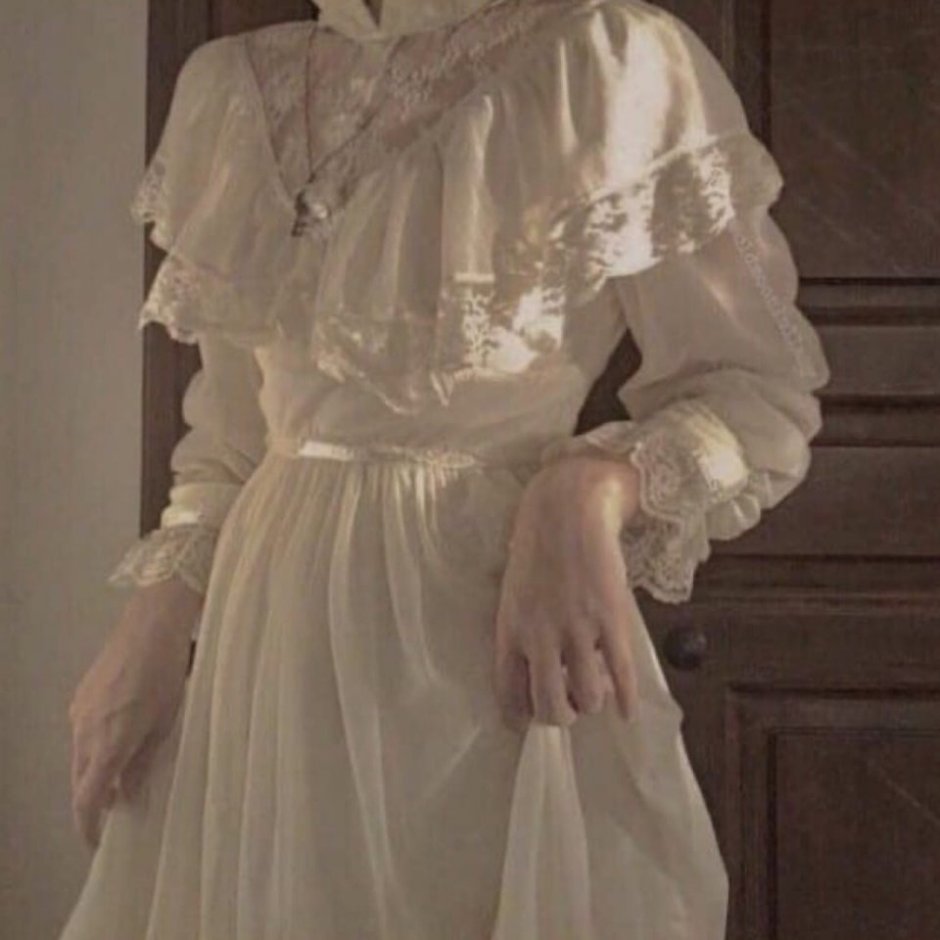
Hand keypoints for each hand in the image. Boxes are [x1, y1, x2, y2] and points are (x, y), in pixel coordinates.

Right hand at [67, 576, 201, 849]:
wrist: (151, 626)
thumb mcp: (165, 723)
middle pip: (79, 780)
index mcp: (107, 745)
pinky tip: (119, 741)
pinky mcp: (81, 695)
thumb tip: (129, 798)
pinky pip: (83, 733)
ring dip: (96, 772)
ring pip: (80, 756)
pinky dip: (96, 747)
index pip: (87, 799)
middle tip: (116, 813)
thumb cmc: (168, 675)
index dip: (89, 827)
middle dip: (93, 801)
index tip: (98, 844)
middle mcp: (83, 732)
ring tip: (122, 778)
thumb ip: (143, 763)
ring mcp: (78, 711)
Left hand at [493, 454, 642, 730]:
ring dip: (593, 702)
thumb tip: (537, 671)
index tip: (529, 720)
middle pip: (551, 708)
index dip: (520, 717)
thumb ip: (521, 632)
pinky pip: (622, 675)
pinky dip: (626, 700)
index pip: (508, 694)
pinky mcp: (612, 619)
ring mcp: (578, 629)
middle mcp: (541, 636)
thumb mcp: (513, 593)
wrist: (568, 509)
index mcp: (510, 630)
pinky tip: (626, 710)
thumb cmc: (537, 547)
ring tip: (596, 687)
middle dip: (563, 716)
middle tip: (569, 704)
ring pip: (588, 698)